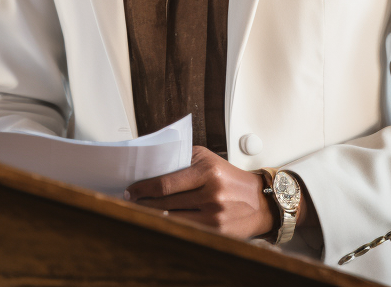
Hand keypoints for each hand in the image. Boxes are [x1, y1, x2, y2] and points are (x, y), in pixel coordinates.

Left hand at [126, 146, 276, 238]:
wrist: (259, 200)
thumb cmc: (230, 178)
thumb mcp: (208, 159)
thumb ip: (182, 159)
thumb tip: (152, 167)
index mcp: (207, 170)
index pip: (165, 182)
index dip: (143, 188)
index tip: (132, 189)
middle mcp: (211, 192)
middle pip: (165, 202)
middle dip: (144, 202)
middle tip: (131, 201)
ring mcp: (214, 214)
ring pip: (172, 218)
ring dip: (153, 215)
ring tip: (142, 210)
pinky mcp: (217, 232)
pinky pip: (185, 229)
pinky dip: (170, 225)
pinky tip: (161, 221)